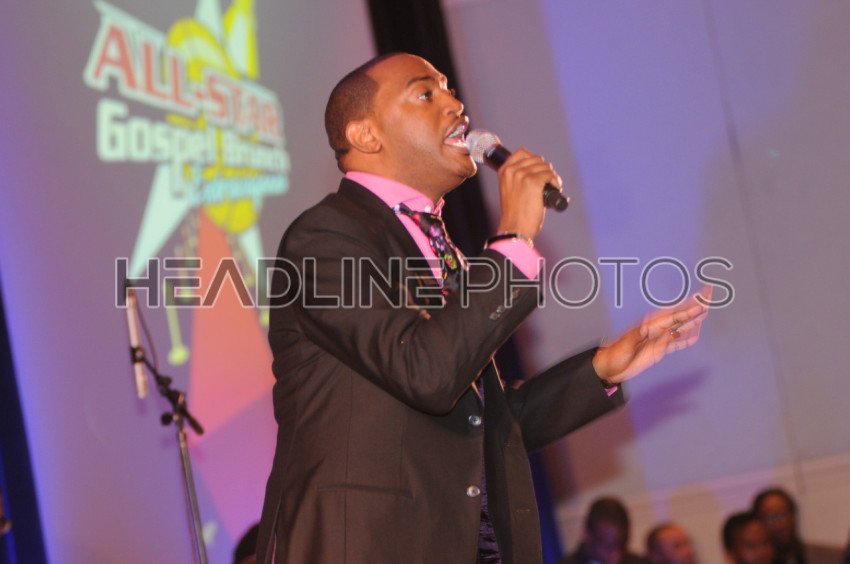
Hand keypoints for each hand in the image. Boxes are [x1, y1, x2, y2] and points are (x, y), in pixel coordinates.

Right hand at [495, 148, 562, 240]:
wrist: (515, 228)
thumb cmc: (514, 214)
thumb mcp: (509, 190)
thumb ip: (516, 178)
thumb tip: (536, 169)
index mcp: (504, 171)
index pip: (521, 152)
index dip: (534, 159)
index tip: (539, 169)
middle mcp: (512, 171)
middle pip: (537, 159)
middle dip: (546, 169)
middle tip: (549, 182)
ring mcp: (523, 176)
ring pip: (545, 167)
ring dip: (552, 176)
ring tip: (553, 187)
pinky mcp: (534, 183)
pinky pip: (550, 175)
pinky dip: (556, 182)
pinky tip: (556, 189)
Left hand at [592, 287, 711, 384]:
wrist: (610, 368)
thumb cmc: (615, 354)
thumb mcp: (625, 344)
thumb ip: (637, 336)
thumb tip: (648, 328)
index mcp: (650, 326)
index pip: (674, 316)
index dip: (689, 309)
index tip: (702, 303)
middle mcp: (657, 330)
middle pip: (680, 317)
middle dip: (695, 306)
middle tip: (709, 294)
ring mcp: (659, 340)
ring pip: (681, 328)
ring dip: (694, 321)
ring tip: (706, 312)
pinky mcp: (658, 351)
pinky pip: (676, 343)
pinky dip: (686, 340)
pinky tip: (695, 337)